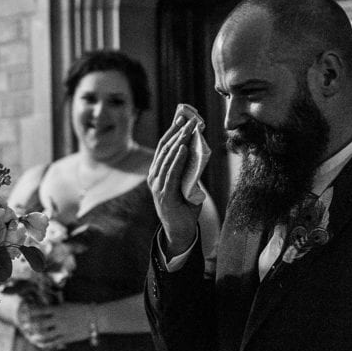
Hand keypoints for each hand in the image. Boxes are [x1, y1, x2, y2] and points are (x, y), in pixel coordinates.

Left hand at [15, 301, 93, 350]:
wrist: (95, 317)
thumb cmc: (82, 309)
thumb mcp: (68, 305)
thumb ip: (57, 308)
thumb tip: (47, 309)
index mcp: (58, 309)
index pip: (41, 310)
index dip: (32, 312)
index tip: (26, 312)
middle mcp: (59, 319)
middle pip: (40, 323)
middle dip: (31, 325)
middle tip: (25, 326)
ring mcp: (62, 329)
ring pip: (45, 334)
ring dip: (37, 336)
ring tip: (31, 336)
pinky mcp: (67, 338)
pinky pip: (53, 342)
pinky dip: (46, 344)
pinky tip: (41, 344)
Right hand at [148, 114, 201, 255]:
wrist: (179, 231)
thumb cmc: (183, 207)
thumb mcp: (186, 184)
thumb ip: (188, 170)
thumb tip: (197, 150)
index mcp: (157, 173)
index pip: (163, 148)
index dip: (172, 132)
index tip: (182, 119)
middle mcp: (154, 177)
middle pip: (165, 150)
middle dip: (178, 133)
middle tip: (189, 120)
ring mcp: (158, 186)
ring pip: (168, 159)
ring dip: (179, 142)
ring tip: (188, 130)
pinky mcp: (165, 195)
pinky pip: (171, 173)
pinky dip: (177, 160)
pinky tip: (184, 148)